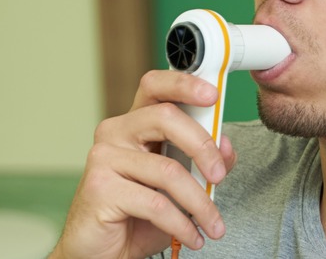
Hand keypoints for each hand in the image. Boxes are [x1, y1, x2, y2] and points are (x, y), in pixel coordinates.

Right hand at [50, 70, 236, 258]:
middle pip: (166, 117)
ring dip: (199, 202)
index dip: (184, 83)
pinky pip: (155, 202)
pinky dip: (181, 223)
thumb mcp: (180, 186)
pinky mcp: (99, 188)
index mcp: (135, 124)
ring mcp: (104, 158)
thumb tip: (225, 145)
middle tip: (219, 175)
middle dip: (203, 145)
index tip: (212, 94)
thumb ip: (204, 161)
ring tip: (212, 223)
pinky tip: (191, 236)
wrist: (102, 253)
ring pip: (168, 169)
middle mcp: (115, 133)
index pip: (156, 87)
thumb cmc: (138, 215)